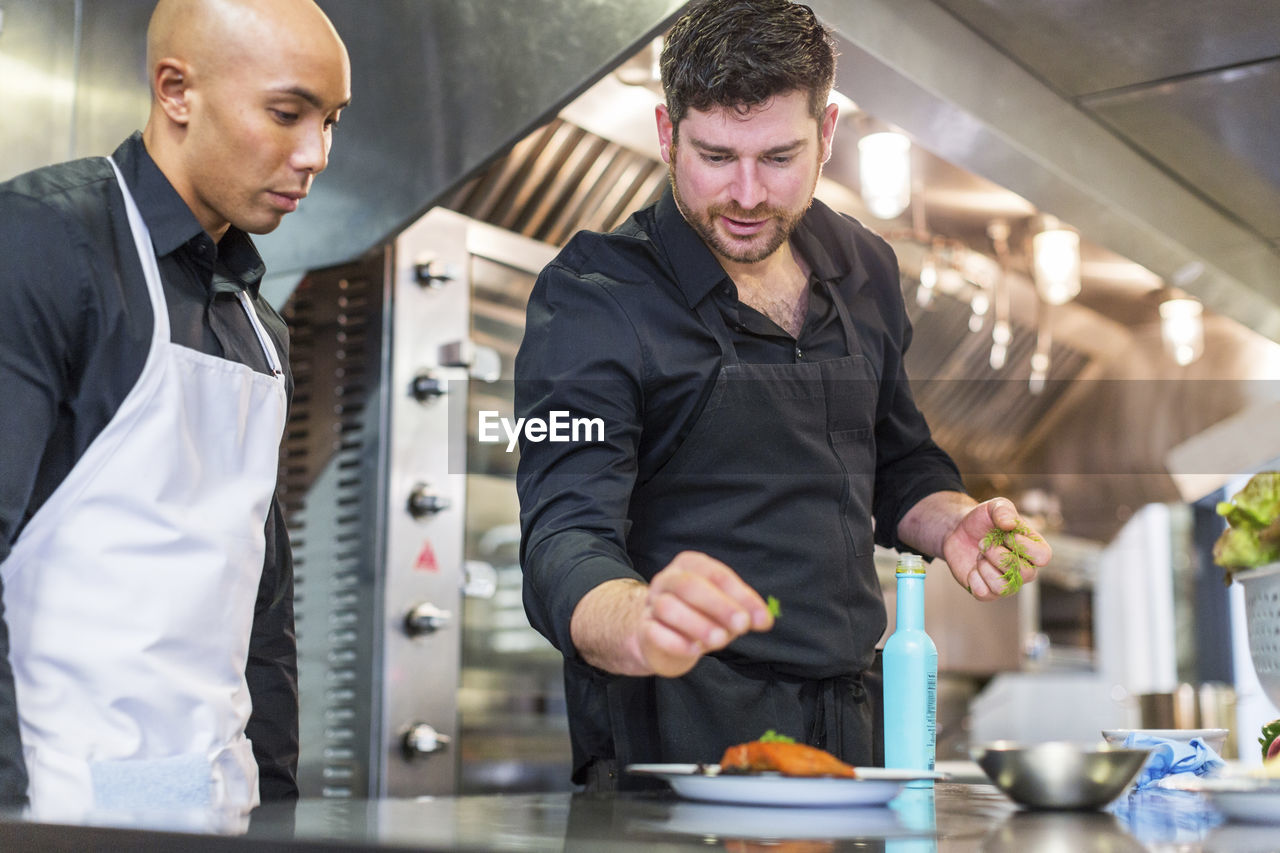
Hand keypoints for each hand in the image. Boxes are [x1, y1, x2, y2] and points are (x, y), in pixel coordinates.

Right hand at [637, 551, 773, 676]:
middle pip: (689, 586)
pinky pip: (655, 632)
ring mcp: (651, 604)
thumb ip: (741, 611)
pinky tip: (694, 651)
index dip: (741, 596)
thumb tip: (763, 619)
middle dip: (719, 605)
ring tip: (720, 640)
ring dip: (697, 624)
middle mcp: (667, 580)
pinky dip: (676, 641)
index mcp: (690, 566)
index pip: (716, 574)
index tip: (762, 620)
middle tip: (742, 626)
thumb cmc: (697, 617)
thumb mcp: (722, 610)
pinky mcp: (643, 630)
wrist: (656, 637)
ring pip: (668, 607)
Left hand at [941, 498, 1050, 600]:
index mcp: (1034, 549)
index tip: (1006, 534)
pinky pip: (983, 593)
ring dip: (985, 566)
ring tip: (980, 555)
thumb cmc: (983, 520)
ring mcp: (1007, 583)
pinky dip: (973, 578)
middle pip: (1024, 573)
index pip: (1044, 557)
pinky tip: (973, 567)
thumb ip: (1004, 510)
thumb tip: (1009, 524)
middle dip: (998, 554)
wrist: (959, 531)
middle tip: (983, 543)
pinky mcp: (988, 592)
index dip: (1023, 545)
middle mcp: (1025, 570)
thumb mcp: (994, 506)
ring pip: (1003, 587)